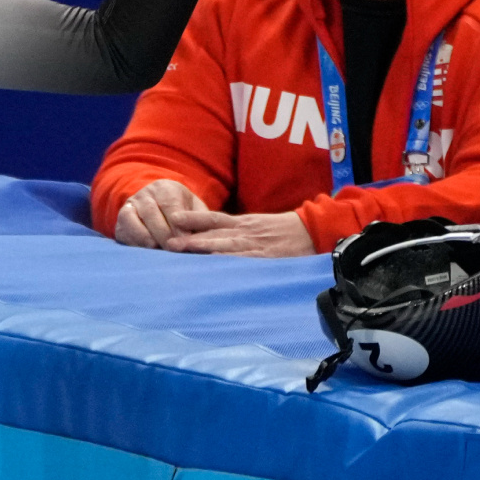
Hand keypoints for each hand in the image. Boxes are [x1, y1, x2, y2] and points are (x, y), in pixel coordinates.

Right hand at [113, 179, 207, 248]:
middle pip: (151, 213)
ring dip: (146, 238)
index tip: (186, 240)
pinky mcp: (120, 221)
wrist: (159, 208)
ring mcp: (130, 206)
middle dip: (163, 234)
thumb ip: (200, 221)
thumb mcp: (195, 211)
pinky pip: (123, 230)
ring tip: (158, 252)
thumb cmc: (184, 213)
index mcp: (165, 188)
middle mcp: (145, 194)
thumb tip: (204, 238)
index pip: (170, 204)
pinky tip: (145, 253)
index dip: (177, 224)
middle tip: (174, 250)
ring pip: (133, 220)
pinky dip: (134, 242)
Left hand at [164, 209, 314, 256]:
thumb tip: (214, 239)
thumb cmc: (284, 231)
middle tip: (167, 242)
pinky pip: (244, 257)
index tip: (173, 218)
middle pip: (213, 232)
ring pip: (224, 243)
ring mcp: (254, 243)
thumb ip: (237, 232)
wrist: (312, 230)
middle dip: (190, 237)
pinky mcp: (265, 256)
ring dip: (202, 246)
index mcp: (243, 223)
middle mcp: (245, 231)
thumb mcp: (258, 226)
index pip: (213, 218)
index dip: (193, 218)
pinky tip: (214, 262)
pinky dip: (228, 259)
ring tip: (182, 249)